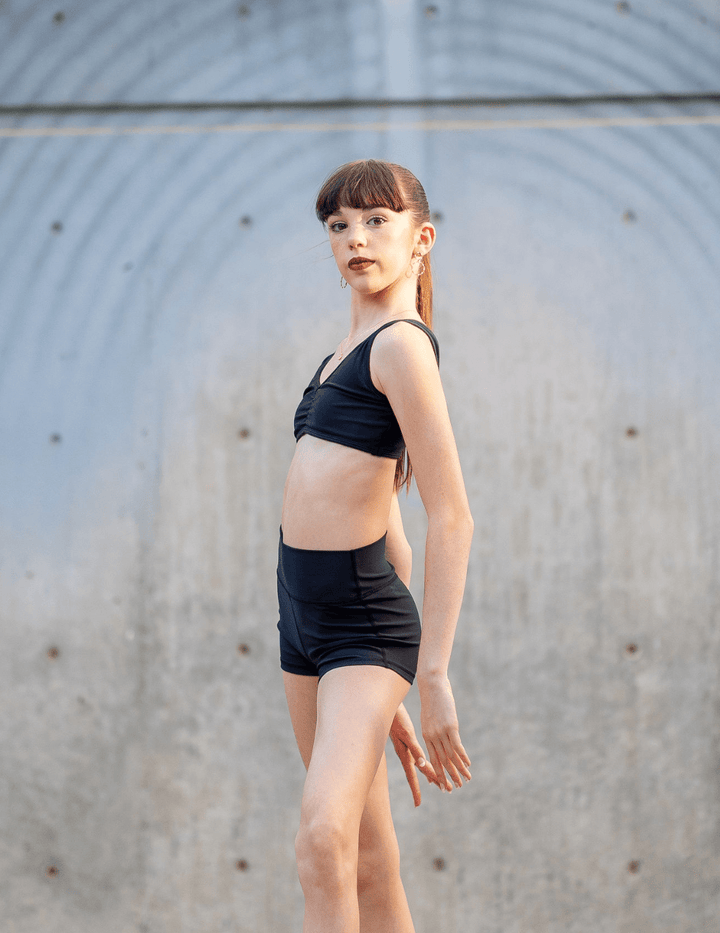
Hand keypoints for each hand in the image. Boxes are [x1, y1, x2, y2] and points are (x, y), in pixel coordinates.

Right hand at [389, 702, 440, 805]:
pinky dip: (424, 762)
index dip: (416, 789)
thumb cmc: (396, 719)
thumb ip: (414, 749)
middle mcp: (405, 753)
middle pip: (420, 771)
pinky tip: (425, 763)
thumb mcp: (406, 734)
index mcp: (405, 754)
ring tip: (439, 782)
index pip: (413, 775)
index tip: (418, 804)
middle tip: (448, 790)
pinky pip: (417, 756)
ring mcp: (405, 748)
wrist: (385, 708)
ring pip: (420, 764)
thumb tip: (422, 764)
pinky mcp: (406, 741)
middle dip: (433, 780)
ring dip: (430, 772)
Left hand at [418, 674, 471, 791]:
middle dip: (450, 777)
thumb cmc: (432, 698)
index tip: (443, 786)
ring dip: (459, 770)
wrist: (432, 684)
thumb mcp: (430, 715)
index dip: (438, 774)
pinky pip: (457, 746)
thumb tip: (441, 734)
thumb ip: (434, 728)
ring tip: (466, 781)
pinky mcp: (450, 726)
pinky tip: (468, 765)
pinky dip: (463, 757)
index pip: (432, 760)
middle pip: (442, 762)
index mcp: (426, 735)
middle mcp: (432, 737)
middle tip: (457, 788)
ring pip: (450, 757)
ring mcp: (441, 732)